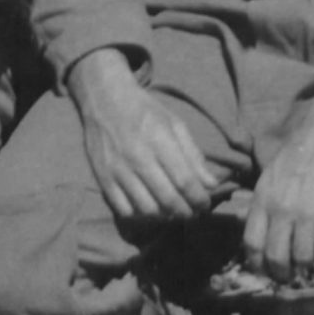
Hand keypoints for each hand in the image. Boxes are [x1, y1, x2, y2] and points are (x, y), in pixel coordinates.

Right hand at [71, 48, 226, 224]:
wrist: (103, 98)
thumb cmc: (144, 110)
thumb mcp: (174, 124)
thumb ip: (193, 155)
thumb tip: (211, 185)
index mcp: (159, 140)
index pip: (185, 181)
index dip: (199, 199)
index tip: (204, 203)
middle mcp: (137, 157)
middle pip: (168, 199)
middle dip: (186, 212)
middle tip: (192, 212)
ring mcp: (117, 169)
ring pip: (147, 209)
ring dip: (165, 216)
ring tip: (171, 211)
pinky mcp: (102, 177)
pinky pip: (123, 209)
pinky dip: (140, 215)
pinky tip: (147, 206)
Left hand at [243, 84, 313, 282]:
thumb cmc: (298, 153)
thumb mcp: (269, 175)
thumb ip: (260, 202)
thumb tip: (248, 226)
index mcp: (262, 200)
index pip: (252, 244)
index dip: (257, 264)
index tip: (264, 271)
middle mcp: (282, 210)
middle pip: (276, 258)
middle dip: (281, 274)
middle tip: (288, 277)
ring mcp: (309, 214)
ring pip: (303, 258)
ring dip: (306, 265)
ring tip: (310, 260)